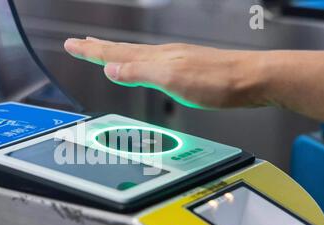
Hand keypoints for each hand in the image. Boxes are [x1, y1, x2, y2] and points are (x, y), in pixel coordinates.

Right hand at [64, 37, 265, 109]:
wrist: (251, 79)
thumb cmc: (217, 81)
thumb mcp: (173, 80)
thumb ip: (141, 73)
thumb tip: (110, 69)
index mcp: (155, 59)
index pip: (115, 54)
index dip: (91, 51)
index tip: (72, 44)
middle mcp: (162, 56)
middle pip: (122, 51)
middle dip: (97, 48)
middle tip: (79, 43)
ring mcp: (173, 60)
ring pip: (135, 55)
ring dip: (115, 54)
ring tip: (102, 51)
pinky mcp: (184, 68)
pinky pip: (150, 63)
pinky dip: (136, 63)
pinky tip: (140, 67)